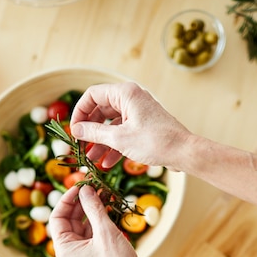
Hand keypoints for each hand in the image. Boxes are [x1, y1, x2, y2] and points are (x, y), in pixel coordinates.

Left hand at [49, 184, 144, 256]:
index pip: (57, 216)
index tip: (80, 185)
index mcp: (64, 247)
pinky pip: (94, 229)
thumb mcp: (104, 232)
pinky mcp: (97, 251)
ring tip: (105, 192)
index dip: (67, 199)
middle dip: (82, 201)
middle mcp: (71, 249)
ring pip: (84, 222)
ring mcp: (84, 250)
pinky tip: (110, 205)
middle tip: (95, 185)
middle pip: (70, 218)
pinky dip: (100, 217)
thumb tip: (86, 189)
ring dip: (93, 207)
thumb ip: (94, 208)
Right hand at [70, 82, 189, 169]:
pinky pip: (122, 133)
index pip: (92, 95)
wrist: (183, 152)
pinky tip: (107, 163)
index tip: (74, 130)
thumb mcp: (119, 139)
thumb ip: (94, 133)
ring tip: (91, 160)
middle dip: (90, 131)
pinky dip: (114, 146)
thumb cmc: (155, 142)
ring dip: (100, 142)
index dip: (80, 112)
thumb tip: (76, 130)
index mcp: (125, 93)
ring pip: (111, 125)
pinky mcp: (143, 126)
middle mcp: (131, 99)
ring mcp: (138, 113)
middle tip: (80, 146)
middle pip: (101, 111)